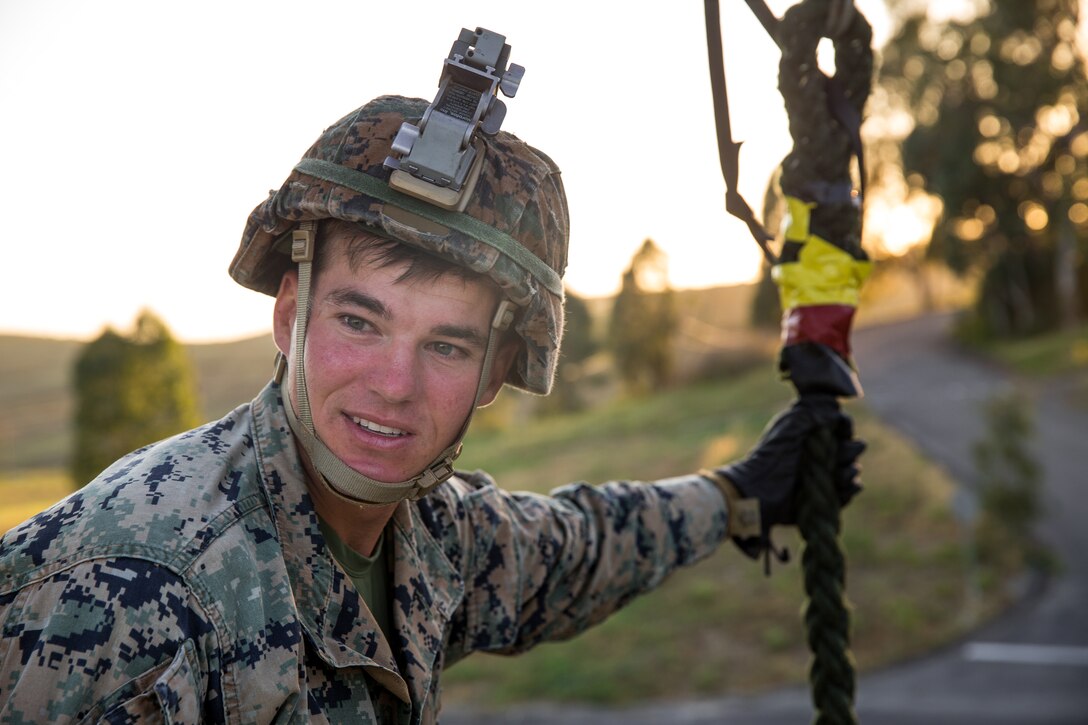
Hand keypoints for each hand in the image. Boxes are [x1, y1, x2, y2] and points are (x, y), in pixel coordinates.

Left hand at [711, 395, 864, 560]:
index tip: (841, 432)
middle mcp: (823, 452)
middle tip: (834, 457)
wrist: (762, 486)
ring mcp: (826, 474)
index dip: (845, 428)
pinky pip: (851, 490)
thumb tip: (839, 410)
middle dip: (849, 451)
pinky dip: (850, 489)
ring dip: (849, 471)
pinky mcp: (828, 495)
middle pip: (854, 447)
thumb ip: (815, 410)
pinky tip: (839, 487)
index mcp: (815, 433)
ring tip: (835, 476)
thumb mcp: (792, 423)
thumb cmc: (774, 452)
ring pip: (854, 469)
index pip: (843, 427)